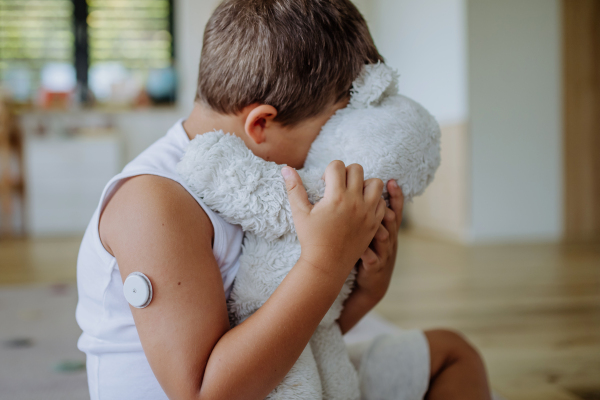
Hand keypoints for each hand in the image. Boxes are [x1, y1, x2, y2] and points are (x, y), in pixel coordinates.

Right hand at [282, 161, 385, 277]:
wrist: (327, 265)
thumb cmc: (311, 239)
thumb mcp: (300, 213)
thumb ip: (294, 188)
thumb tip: (285, 168)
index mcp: (336, 197)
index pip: (337, 165)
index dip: (329, 171)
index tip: (325, 184)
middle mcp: (355, 202)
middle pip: (357, 169)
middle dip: (346, 173)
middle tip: (338, 187)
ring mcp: (368, 212)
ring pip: (375, 182)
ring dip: (364, 184)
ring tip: (353, 194)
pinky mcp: (375, 223)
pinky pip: (382, 202)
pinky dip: (374, 200)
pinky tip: (361, 207)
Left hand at [355, 180, 403, 301]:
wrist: (372, 283)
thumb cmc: (371, 252)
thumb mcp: (374, 232)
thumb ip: (371, 214)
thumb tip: (362, 190)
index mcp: (388, 229)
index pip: (395, 208)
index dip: (395, 196)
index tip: (391, 181)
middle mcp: (389, 239)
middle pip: (392, 220)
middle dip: (387, 210)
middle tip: (378, 203)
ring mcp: (384, 253)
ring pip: (385, 238)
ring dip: (379, 231)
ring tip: (370, 225)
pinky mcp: (375, 267)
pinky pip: (372, 259)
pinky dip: (367, 253)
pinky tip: (359, 249)